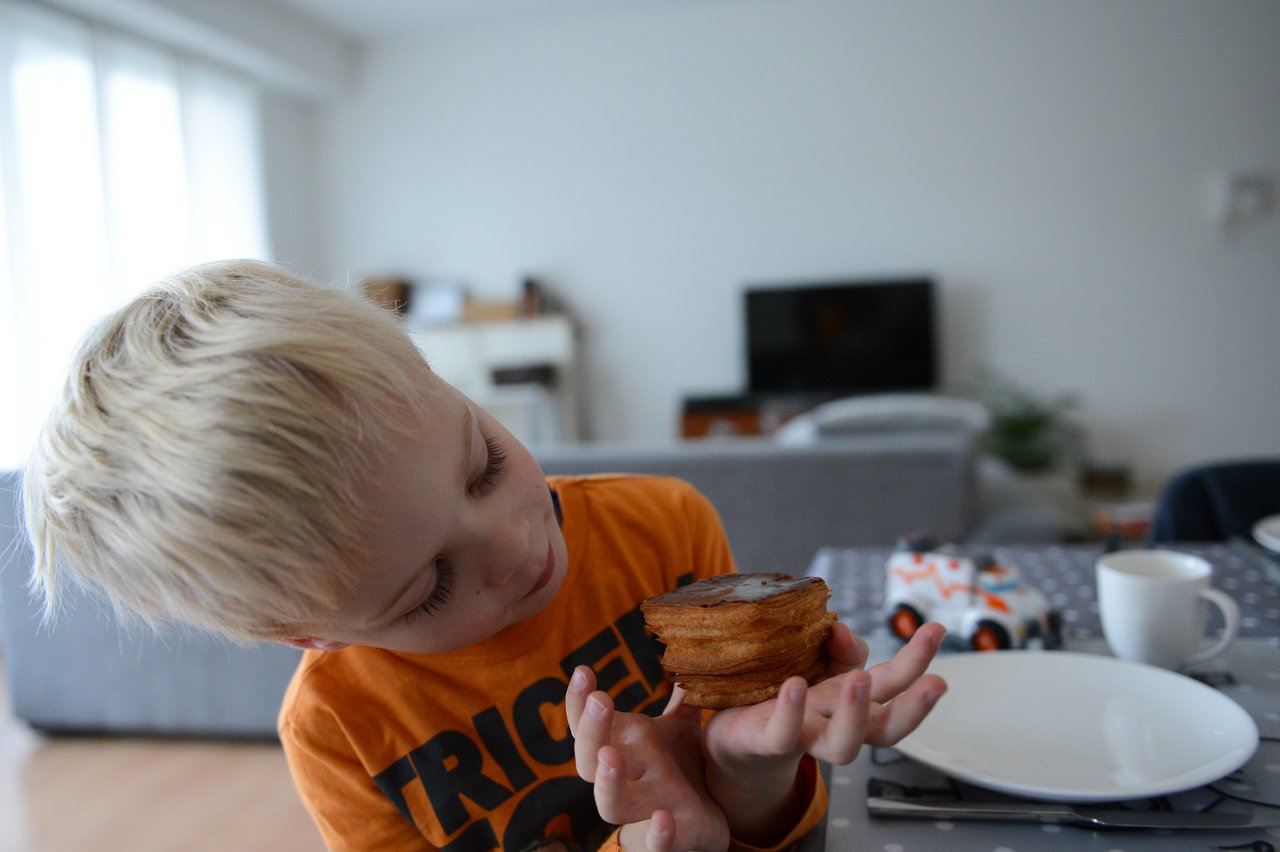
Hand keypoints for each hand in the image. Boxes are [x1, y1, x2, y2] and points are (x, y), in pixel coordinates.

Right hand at [565, 666, 729, 851]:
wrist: (701, 825)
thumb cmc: (677, 771)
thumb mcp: (678, 732)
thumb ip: (678, 701)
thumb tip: (685, 655)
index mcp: (621, 748)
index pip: (587, 725)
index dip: (578, 702)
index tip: (582, 670)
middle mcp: (625, 779)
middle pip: (591, 759)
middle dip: (592, 731)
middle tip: (600, 699)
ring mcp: (646, 810)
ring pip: (612, 804)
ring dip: (608, 782)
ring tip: (611, 757)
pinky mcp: (672, 840)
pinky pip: (657, 844)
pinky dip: (656, 835)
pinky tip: (663, 819)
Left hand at [699, 622, 947, 841]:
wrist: (732, 731)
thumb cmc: (779, 692)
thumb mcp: (816, 661)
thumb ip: (837, 648)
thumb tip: (843, 629)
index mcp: (850, 700)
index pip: (893, 683)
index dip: (917, 660)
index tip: (936, 629)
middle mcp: (835, 723)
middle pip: (885, 727)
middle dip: (914, 707)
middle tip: (936, 681)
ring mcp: (804, 737)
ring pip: (842, 745)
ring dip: (856, 714)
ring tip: (860, 680)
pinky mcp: (766, 742)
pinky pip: (783, 737)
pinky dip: (791, 714)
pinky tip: (795, 687)